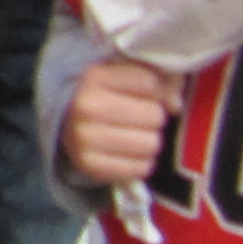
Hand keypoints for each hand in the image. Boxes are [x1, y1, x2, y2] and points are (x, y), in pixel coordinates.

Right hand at [62, 56, 178, 188]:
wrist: (67, 124)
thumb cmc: (106, 95)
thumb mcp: (126, 75)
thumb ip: (161, 80)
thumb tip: (175, 105)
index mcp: (94, 77)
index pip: (149, 83)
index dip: (155, 89)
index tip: (143, 93)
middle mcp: (85, 107)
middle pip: (154, 115)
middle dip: (153, 117)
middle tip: (139, 118)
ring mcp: (85, 138)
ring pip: (151, 144)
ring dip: (149, 141)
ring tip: (134, 135)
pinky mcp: (90, 166)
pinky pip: (141, 168)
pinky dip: (141, 162)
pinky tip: (128, 153)